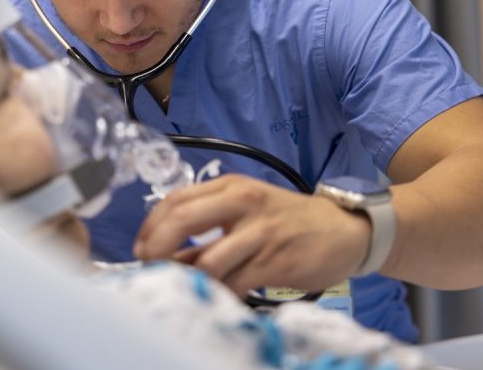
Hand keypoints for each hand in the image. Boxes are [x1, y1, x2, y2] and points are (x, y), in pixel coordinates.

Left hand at [133, 174, 371, 294]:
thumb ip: (206, 234)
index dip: (151, 225)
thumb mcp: (245, 216)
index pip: (176, 199)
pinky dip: (219, 293)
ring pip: (208, 260)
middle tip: (148, 266)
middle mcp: (242, 203)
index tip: (140, 247)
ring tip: (187, 286)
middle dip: (156, 247)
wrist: (343, 231)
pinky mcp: (275, 261)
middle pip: (183, 219)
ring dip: (190, 278)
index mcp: (230, 187)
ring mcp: (259, 232)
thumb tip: (164, 256)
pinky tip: (219, 295)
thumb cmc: (286, 221)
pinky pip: (235, 283)